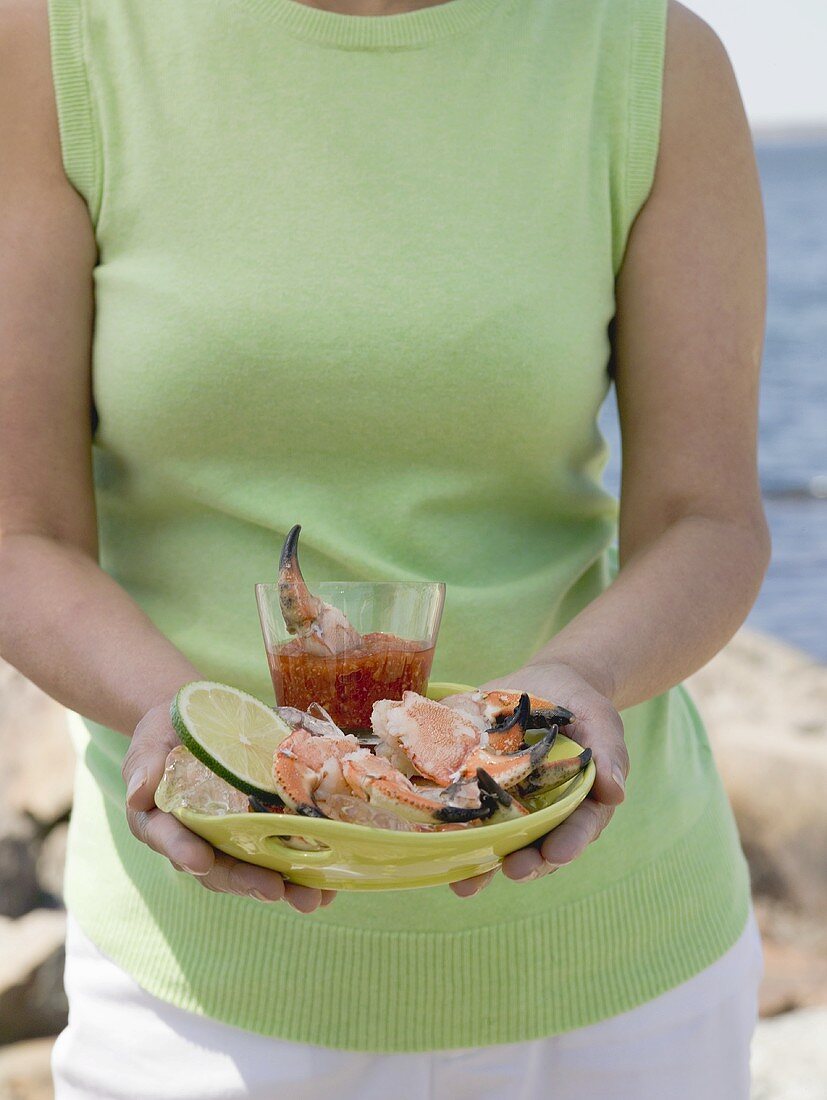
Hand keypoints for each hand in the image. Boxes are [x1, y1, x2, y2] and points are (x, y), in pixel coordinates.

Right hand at [121, 698, 335, 912]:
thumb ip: (146, 763)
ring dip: (284, 886)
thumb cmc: (166, 733)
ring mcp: (229, 841)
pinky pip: (278, 856)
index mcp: (160, 823)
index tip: (201, 860)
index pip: (168, 839)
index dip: (183, 851)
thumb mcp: (150, 739)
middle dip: (247, 881)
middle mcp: (195, 841)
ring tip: (313, 897)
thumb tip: (138, 792)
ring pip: (252, 870)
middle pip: (218, 868)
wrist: (195, 722)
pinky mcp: (258, 833)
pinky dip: (303, 871)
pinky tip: (329, 883)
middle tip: (273, 889)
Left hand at [448, 661, 627, 898]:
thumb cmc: (579, 705)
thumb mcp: (600, 719)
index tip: (557, 853)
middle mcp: (545, 813)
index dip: (570, 843)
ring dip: (482, 866)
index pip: (579, 828)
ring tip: (466, 884)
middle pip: (538, 846)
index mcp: (581, 802)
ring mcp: (511, 806)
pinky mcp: (480, 791)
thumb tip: (616, 793)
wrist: (546, 682)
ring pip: (499, 843)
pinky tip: (435, 847)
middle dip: (525, 862)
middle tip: (513, 869)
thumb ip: (609, 753)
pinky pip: (467, 818)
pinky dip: (451, 835)